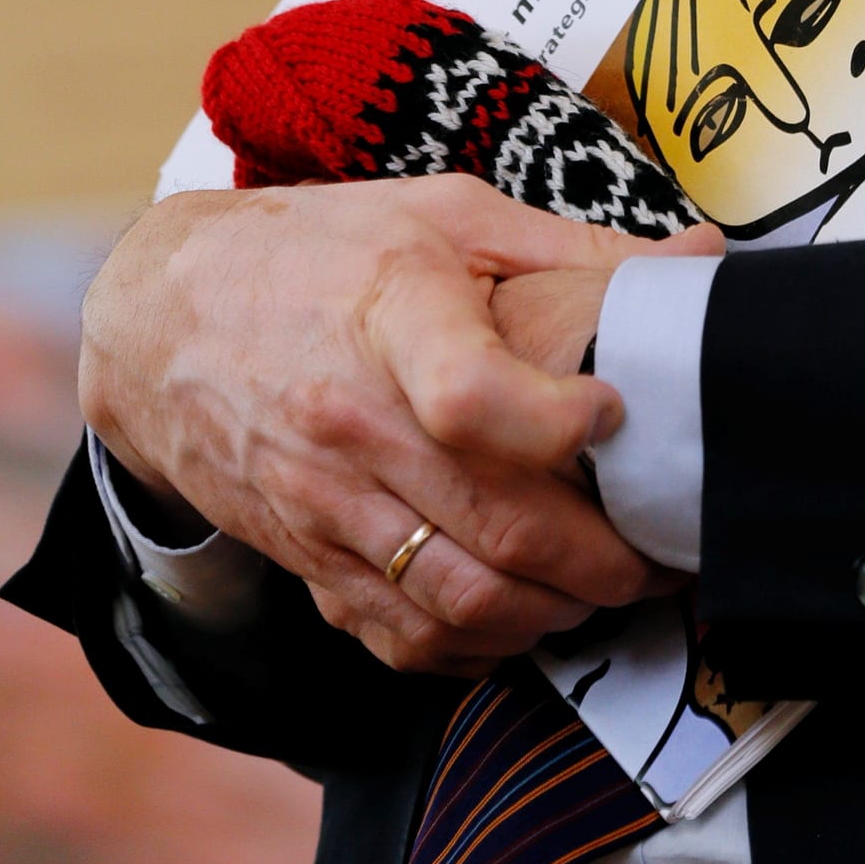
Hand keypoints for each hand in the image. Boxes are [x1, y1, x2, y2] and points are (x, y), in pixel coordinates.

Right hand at [80, 179, 694, 676]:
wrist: (164, 317)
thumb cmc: (322, 250)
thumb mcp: (443, 212)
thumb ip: (572, 246)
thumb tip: (699, 259)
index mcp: (391, 320)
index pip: (476, 400)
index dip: (563, 424)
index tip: (617, 413)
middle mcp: (351, 427)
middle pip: (495, 527)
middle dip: (602, 560)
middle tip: (661, 550)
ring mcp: (325, 505)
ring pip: (458, 601)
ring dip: (551, 615)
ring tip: (607, 590)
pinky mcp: (308, 558)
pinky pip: (399, 637)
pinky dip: (474, 650)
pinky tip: (521, 620)